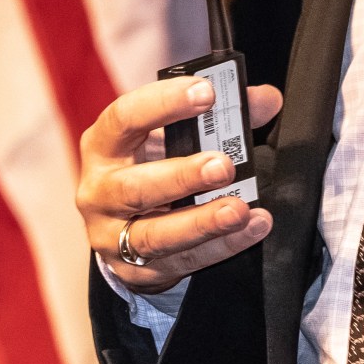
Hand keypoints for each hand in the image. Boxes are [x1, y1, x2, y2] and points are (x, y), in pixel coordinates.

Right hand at [77, 75, 283, 293]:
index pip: (124, 118)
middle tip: (223, 166)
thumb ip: (221, 116)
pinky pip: (180, 260)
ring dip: (201, 222)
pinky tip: (250, 228)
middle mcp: (99, 191)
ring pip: (154, 235)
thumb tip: (265, 100)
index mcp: (104, 145)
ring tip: (239, 210)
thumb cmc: (151, 165)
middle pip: (134, 186)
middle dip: (182, 177)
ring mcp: (111, 235)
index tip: (206, 93)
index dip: (163, 104)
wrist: (122, 225)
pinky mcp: (134, 270)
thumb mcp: (173, 136)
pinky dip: (220, 246)